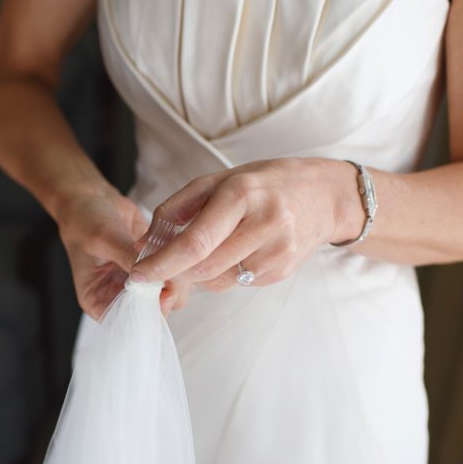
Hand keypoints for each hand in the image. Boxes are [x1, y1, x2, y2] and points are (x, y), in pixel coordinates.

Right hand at [55, 189, 193, 319]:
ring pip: (166, 294)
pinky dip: (178, 265)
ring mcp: (138, 281)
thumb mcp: (103, 238)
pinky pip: (171, 273)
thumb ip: (128, 258)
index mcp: (98, 300)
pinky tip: (177, 250)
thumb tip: (155, 275)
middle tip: (173, 276)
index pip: (125, 321)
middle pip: (150, 312)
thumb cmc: (84, 220)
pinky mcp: (152, 265)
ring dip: (175, 280)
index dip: (146, 314)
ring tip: (175, 259)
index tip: (161, 296)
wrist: (91, 198)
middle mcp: (119, 295)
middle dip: (164, 297)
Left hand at [128, 157, 362, 290]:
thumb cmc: (264, 183)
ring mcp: (277, 251)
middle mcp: (264, 223)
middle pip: (204, 267)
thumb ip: (176, 209)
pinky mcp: (282, 271)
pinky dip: (224, 273)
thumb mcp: (219, 180)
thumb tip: (143, 244)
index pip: (195, 242)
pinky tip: (236, 251)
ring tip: (210, 248)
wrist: (324, 196)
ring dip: (200, 273)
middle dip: (176, 271)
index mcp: (242, 194)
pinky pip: (237, 283)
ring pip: (218, 281)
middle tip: (163, 265)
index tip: (139, 275)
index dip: (163, 263)